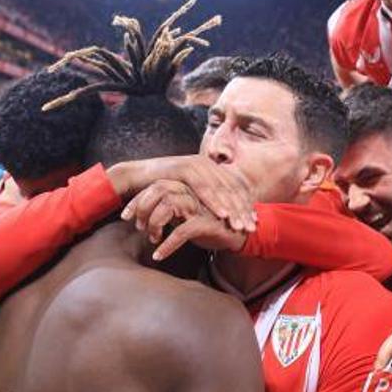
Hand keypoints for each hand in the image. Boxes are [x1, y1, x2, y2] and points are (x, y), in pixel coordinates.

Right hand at [109, 156, 255, 231]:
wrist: (137, 176)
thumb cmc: (164, 189)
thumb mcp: (188, 192)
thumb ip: (205, 197)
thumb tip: (224, 211)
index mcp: (212, 168)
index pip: (234, 188)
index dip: (245, 205)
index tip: (254, 223)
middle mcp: (207, 164)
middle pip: (231, 189)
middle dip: (242, 210)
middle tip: (251, 228)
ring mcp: (196, 164)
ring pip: (220, 189)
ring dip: (232, 209)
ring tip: (240, 226)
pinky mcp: (184, 169)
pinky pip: (203, 188)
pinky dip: (214, 202)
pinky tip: (223, 215)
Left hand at [121, 180, 246, 260]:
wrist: (240, 234)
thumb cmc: (210, 226)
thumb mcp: (186, 216)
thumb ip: (170, 212)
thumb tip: (144, 218)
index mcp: (186, 188)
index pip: (155, 186)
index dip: (137, 200)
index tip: (125, 216)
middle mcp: (192, 192)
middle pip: (158, 190)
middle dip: (142, 208)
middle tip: (138, 227)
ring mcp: (200, 206)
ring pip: (167, 206)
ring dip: (154, 224)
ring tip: (152, 239)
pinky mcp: (207, 222)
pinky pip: (181, 232)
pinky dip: (167, 244)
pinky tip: (159, 255)